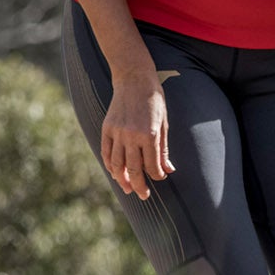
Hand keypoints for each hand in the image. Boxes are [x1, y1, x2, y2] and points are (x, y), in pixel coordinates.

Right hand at [100, 71, 176, 199]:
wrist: (134, 78)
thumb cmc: (153, 100)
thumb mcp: (164, 123)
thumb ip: (163, 149)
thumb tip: (168, 169)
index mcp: (150, 134)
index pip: (152, 165)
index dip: (157, 175)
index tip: (159, 177)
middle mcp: (132, 135)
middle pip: (134, 169)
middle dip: (140, 185)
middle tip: (144, 196)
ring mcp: (117, 132)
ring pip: (117, 164)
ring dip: (122, 179)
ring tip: (128, 189)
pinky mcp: (107, 128)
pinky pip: (106, 153)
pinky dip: (110, 165)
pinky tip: (115, 173)